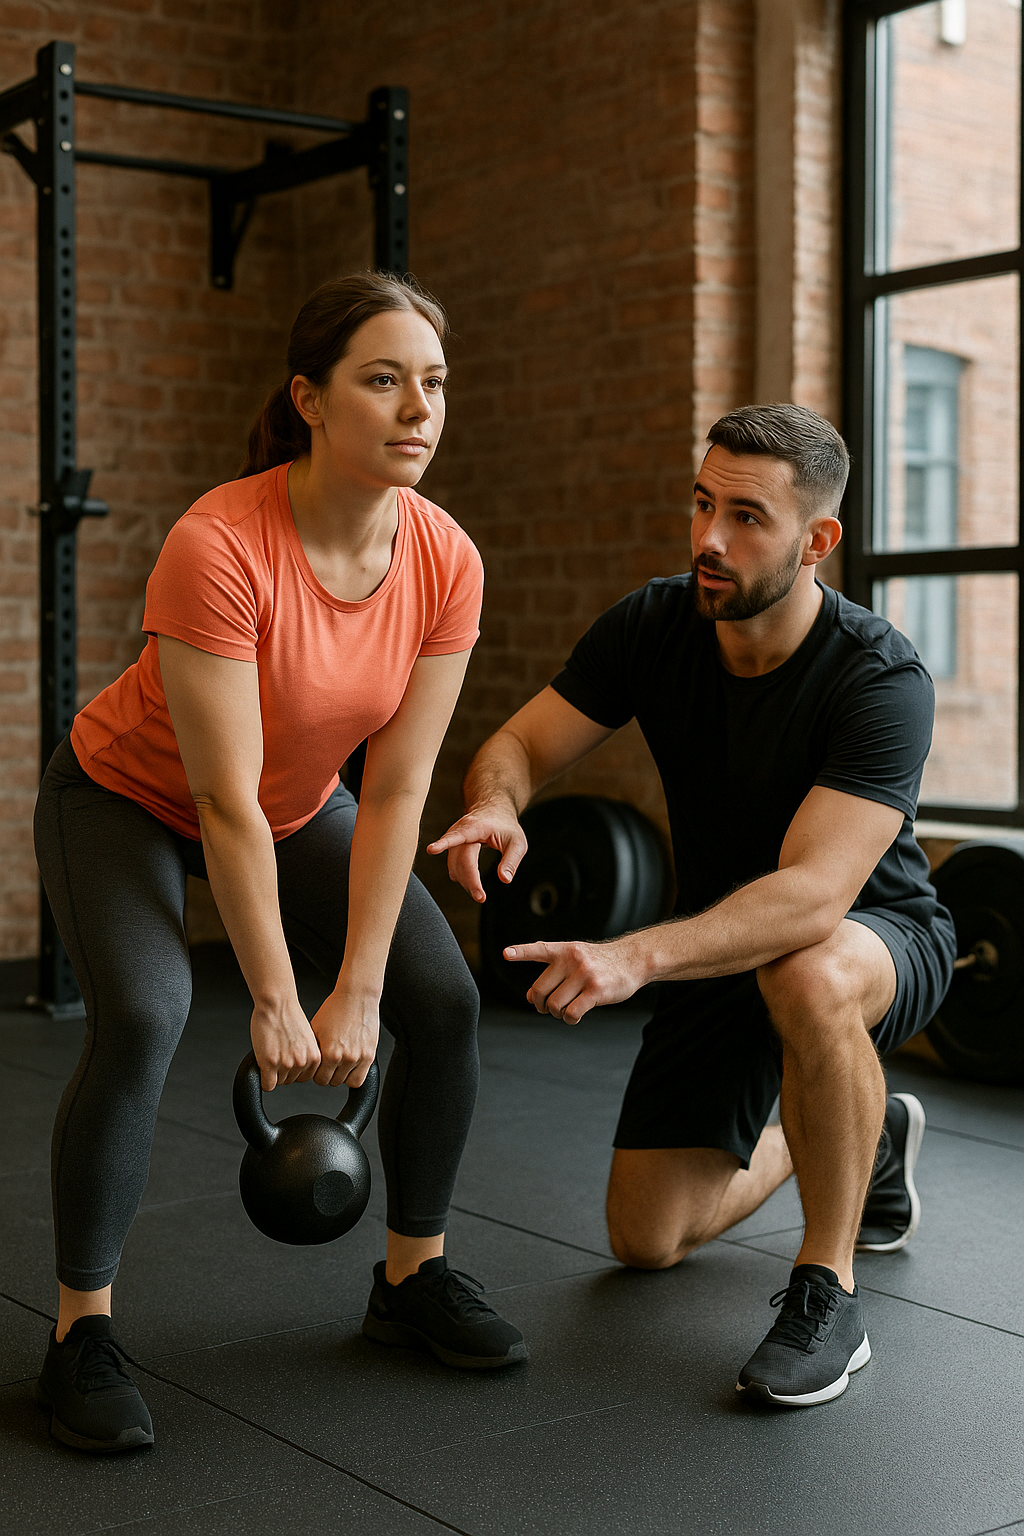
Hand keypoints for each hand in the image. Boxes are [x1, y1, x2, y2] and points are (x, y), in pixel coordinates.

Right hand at [250, 999, 320, 1089]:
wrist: (277, 1003)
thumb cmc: (289, 1015)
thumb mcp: (307, 1038)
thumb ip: (305, 1055)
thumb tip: (299, 1067)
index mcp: (315, 1057)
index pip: (304, 1078)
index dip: (294, 1070)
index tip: (288, 1060)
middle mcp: (303, 1062)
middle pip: (291, 1081)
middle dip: (283, 1070)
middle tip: (277, 1054)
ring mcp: (286, 1064)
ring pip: (278, 1082)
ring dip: (272, 1072)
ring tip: (271, 1053)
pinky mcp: (270, 1063)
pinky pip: (267, 1085)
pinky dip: (264, 1080)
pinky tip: (263, 1067)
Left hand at [309, 989, 379, 1087]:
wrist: (356, 997)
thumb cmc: (336, 1008)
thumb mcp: (315, 1029)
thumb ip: (313, 1050)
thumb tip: (308, 1064)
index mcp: (328, 1052)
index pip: (318, 1078)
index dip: (316, 1074)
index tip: (318, 1069)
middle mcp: (344, 1057)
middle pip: (332, 1082)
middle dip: (328, 1075)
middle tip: (328, 1066)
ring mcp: (358, 1057)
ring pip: (346, 1082)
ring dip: (341, 1076)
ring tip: (339, 1065)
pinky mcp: (370, 1055)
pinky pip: (360, 1079)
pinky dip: (354, 1075)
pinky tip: (350, 1066)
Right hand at [426, 803, 528, 902]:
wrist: (493, 810)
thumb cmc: (506, 826)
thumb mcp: (517, 842)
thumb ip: (511, 861)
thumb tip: (504, 879)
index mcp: (476, 826)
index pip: (459, 836)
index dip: (444, 843)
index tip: (431, 849)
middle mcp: (460, 831)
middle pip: (460, 860)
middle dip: (469, 881)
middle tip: (480, 897)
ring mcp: (454, 839)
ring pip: (454, 865)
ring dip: (465, 881)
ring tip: (479, 893)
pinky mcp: (452, 847)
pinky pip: (452, 865)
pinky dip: (461, 877)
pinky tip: (471, 884)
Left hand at [504, 936, 646, 1022]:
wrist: (632, 960)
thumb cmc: (599, 963)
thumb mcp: (575, 961)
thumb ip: (552, 974)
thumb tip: (530, 997)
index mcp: (564, 950)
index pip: (538, 949)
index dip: (521, 952)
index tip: (506, 954)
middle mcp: (572, 960)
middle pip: (540, 990)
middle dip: (540, 1005)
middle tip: (546, 1008)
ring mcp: (584, 975)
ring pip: (554, 1005)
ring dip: (557, 1013)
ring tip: (567, 1010)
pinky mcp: (596, 990)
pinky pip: (571, 1013)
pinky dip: (569, 1020)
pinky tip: (575, 1016)